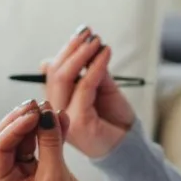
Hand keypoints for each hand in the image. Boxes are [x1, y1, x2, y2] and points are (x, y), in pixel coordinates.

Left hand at [0, 99, 88, 180]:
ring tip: (51, 108)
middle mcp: (5, 180)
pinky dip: (46, 133)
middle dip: (22, 121)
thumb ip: (49, 142)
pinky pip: (36, 146)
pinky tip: (59, 119)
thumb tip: (46, 113)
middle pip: (6, 140)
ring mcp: (18, 174)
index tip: (33, 113)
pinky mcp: (33, 170)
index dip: (15, 127)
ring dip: (36, 123)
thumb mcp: (55, 176)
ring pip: (22, 140)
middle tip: (38, 104)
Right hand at [41, 26, 135, 158]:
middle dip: (72, 48)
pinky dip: (95, 67)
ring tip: (97, 41)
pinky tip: (105, 54)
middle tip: (89, 33)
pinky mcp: (78, 121)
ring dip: (82, 54)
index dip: (66, 50)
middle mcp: (55, 111)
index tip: (82, 33)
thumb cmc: (114, 118)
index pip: (52, 71)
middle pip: (54, 72)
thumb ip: (88, 71)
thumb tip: (78, 48)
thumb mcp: (100, 88)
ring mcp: (64, 118)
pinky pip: (84, 87)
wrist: (128, 147)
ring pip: (64, 77)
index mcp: (57, 102)